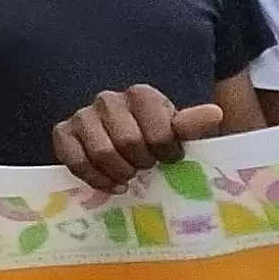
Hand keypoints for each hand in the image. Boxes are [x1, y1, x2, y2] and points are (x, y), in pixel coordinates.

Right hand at [49, 85, 223, 194]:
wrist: (132, 144)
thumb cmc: (159, 138)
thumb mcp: (181, 133)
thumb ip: (194, 126)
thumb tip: (214, 114)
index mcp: (141, 95)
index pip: (158, 130)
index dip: (167, 152)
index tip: (170, 157)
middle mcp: (108, 99)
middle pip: (128, 142)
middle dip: (142, 162)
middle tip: (148, 167)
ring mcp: (83, 115)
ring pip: (101, 152)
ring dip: (120, 172)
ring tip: (131, 175)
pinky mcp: (63, 132)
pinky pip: (74, 160)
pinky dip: (95, 178)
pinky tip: (112, 184)